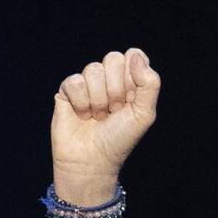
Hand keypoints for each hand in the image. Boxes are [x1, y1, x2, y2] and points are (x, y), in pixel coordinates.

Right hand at [51, 48, 160, 206]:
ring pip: (93, 70)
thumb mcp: (144, 115)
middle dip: (115, 90)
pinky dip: (81, 103)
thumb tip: (135, 55)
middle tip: (114, 112)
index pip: (134, 56)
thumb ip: (150, 84)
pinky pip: (75, 81)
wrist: (93, 162)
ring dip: (98, 101)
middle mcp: (109, 79)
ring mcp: (87, 83)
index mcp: (130, 82)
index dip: (132, 76)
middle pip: (113, 58)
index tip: (131, 100)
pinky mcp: (68, 90)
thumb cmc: (119, 140)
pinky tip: (82, 116)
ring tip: (98, 117)